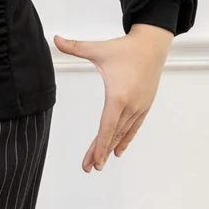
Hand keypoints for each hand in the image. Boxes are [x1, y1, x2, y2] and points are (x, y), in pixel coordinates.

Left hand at [53, 25, 172, 170]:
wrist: (153, 44)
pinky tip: (118, 151)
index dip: (99, 146)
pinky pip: (134, 127)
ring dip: (111, 149)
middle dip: (100, 153)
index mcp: (118, 96)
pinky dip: (126, 139)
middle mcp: (131, 106)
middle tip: (89, 168)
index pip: (106, 127)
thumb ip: (75, 47)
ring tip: (100, 163)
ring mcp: (139, 107)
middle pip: (113, 135)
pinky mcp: (144, 105)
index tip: (93, 161)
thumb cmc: (126, 48)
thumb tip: (55, 39)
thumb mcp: (98, 49)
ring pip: (123, 133)